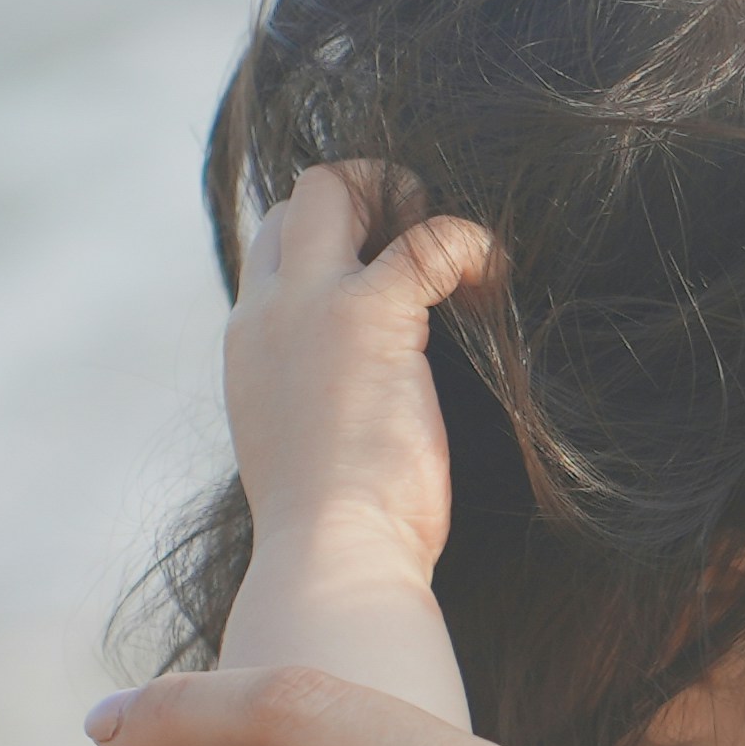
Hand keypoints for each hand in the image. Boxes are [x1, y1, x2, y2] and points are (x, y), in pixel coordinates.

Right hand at [226, 158, 496, 597]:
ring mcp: (310, 308)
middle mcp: (267, 314)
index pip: (274, 249)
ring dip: (402, 197)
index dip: (335, 238)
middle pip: (298, 202)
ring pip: (335, 189)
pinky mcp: (368, 318)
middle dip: (364, 194)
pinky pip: (426, 242)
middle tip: (426, 238)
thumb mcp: (308, 445)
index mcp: (251, 343)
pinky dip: (468, 245)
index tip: (393, 268)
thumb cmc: (338, 528)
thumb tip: (371, 389)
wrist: (331, 556)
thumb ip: (322, 395)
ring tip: (458, 250)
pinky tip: (494, 281)